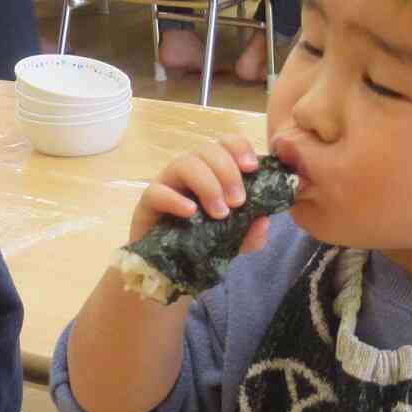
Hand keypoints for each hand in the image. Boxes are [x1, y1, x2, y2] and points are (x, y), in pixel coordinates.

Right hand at [129, 133, 270, 254]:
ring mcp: (167, 183)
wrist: (166, 267)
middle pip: (207, 149)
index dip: (239, 148)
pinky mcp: (148, 203)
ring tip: (220, 213)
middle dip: (228, 172)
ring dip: (207, 184)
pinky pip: (157, 191)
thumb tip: (263, 221)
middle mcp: (190, 170)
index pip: (225, 143)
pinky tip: (191, 213)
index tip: (252, 168)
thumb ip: (251, 234)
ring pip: (184, 164)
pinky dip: (175, 199)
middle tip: (238, 202)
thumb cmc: (200, 243)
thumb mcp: (234, 242)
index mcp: (212, 171)